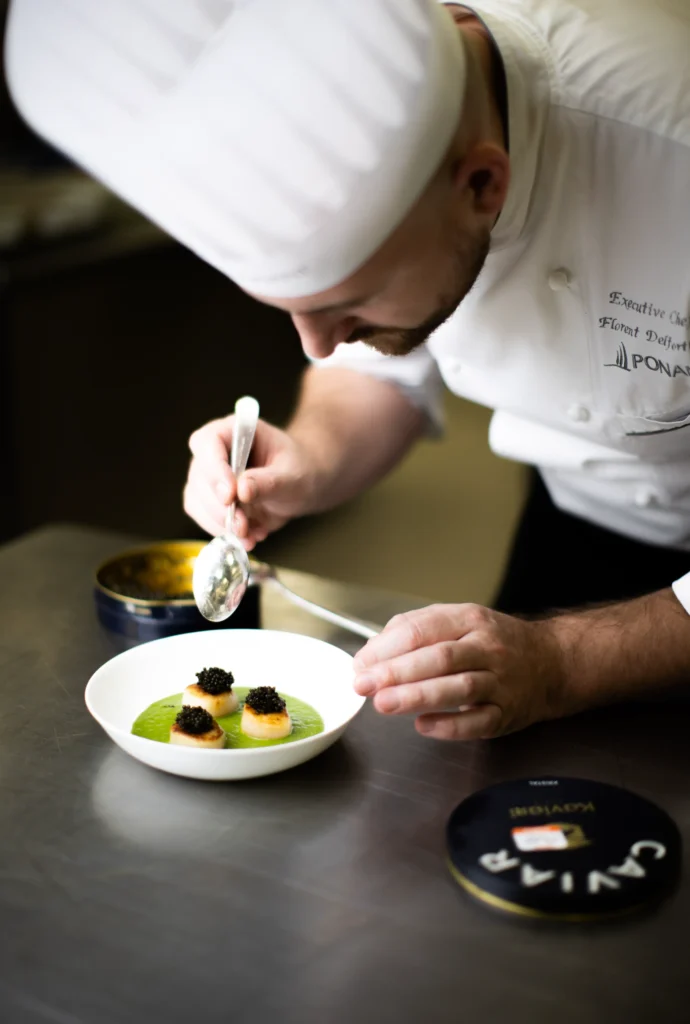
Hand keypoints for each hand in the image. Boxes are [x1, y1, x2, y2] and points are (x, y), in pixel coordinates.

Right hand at [183, 414, 316, 548]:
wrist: (303, 487)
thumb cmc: (300, 470)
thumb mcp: (293, 476)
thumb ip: (269, 482)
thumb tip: (242, 490)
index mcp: (235, 430)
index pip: (208, 442)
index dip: (214, 468)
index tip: (231, 495)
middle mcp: (216, 451)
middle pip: (199, 475)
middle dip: (219, 505)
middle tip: (242, 523)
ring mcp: (210, 476)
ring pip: (196, 499)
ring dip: (219, 522)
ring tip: (249, 534)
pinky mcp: (210, 500)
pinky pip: (203, 517)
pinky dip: (223, 531)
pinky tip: (249, 536)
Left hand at [353, 604, 564, 739]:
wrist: (551, 662)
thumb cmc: (493, 642)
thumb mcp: (458, 621)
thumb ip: (412, 631)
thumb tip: (370, 655)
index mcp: (469, 619)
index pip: (423, 629)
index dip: (388, 648)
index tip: (361, 664)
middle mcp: (487, 647)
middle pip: (439, 657)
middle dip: (397, 672)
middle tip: (365, 685)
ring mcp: (501, 681)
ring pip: (458, 687)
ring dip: (418, 696)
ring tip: (384, 704)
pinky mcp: (507, 713)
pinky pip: (478, 721)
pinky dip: (450, 725)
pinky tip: (424, 726)